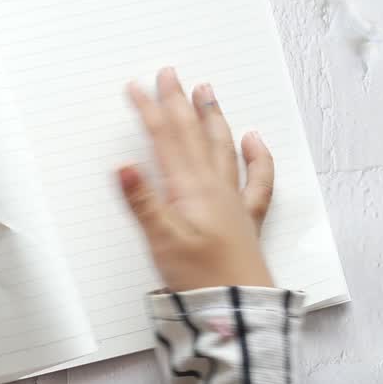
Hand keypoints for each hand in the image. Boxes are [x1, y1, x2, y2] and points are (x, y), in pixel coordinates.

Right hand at [117, 68, 275, 291]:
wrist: (238, 309)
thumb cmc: (200, 279)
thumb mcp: (162, 242)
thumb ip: (143, 203)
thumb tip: (124, 167)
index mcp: (190, 190)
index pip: (166, 140)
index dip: (151, 110)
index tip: (137, 87)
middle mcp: (214, 188)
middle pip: (193, 136)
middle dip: (178, 103)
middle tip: (170, 74)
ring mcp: (232, 200)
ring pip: (222, 148)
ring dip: (212, 118)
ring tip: (206, 92)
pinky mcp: (244, 218)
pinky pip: (257, 180)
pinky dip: (258, 157)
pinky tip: (254, 140)